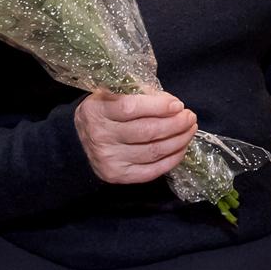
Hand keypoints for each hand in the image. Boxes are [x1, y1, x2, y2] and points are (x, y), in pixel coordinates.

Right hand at [74, 89, 197, 184]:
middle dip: (175, 124)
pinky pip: (151, 171)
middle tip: (190, 117)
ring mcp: (108, 159)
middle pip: (146, 132)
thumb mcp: (114, 94)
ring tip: (189, 130)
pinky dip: (171, 159)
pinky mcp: (116, 175)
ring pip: (153, 151)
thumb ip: (141, 94)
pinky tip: (181, 148)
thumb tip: (173, 105)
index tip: (178, 105)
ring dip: (178, 140)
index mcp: (97, 110)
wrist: (80, 141)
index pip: (131, 108)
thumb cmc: (105, 111)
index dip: (159, 107)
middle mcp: (100, 136)